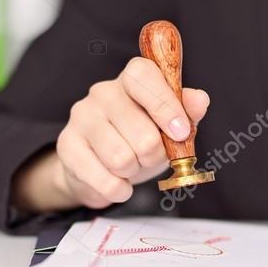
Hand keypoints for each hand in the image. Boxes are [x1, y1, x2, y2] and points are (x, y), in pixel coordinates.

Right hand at [13, 57, 208, 212]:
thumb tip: (200, 100)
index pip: (143, 76)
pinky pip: (104, 179)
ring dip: (134, 172)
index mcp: (131, 80)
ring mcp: (81, 117)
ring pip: (122, 159)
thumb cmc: (139, 141)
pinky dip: (119, 190)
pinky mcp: (67, 146)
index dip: (165, 105)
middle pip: (142, 132)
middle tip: (150, 157)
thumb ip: (187, 112)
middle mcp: (103, 92)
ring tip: (130, 167)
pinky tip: (118, 184)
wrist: (99, 169)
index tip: (181, 132)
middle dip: (154, 156)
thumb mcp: (169, 127)